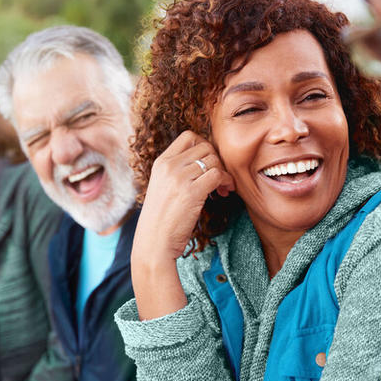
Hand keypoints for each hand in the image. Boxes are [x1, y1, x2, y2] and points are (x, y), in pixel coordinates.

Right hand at [131, 130, 234, 319]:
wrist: (154, 244)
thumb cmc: (162, 220)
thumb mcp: (163, 187)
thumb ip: (179, 171)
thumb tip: (208, 160)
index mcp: (161, 162)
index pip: (189, 136)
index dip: (205, 145)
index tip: (209, 163)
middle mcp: (169, 166)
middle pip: (205, 146)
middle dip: (218, 160)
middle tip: (220, 178)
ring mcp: (179, 178)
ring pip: (214, 160)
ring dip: (224, 173)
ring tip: (223, 188)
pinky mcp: (191, 192)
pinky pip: (218, 175)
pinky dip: (226, 182)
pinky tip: (224, 192)